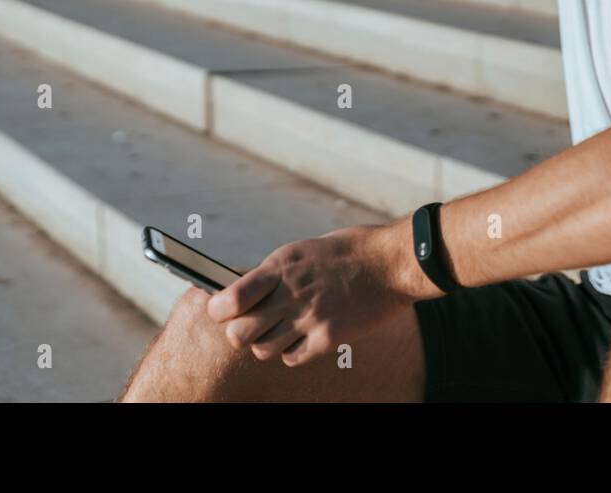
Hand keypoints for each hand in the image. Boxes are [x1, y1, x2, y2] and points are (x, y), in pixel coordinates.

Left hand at [206, 224, 409, 365]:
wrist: (391, 263)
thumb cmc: (349, 252)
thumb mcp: (304, 251)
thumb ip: (276, 273)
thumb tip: (246, 293)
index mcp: (282, 266)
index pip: (230, 299)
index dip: (219, 310)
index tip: (222, 311)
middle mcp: (291, 293)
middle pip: (239, 334)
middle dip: (239, 333)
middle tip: (251, 326)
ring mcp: (310, 318)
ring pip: (263, 350)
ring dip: (267, 344)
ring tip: (282, 330)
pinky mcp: (328, 337)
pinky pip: (292, 358)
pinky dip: (292, 352)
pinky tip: (304, 337)